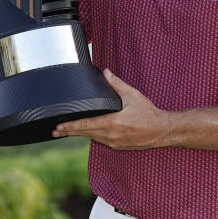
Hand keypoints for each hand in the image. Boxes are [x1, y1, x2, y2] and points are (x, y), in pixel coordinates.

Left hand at [52, 69, 173, 149]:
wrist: (162, 130)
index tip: (57, 126)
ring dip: (81, 134)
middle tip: (55, 131)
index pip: (85, 126)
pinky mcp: (119, 146)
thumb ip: (117, 84)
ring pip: (93, 138)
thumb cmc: (148, 113)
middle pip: (84, 134)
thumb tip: (106, 72)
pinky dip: (94, 136)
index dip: (70, 126)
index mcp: (112, 123)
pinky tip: (91, 132)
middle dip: (69, 132)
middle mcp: (111, 136)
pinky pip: (102, 141)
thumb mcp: (132, 95)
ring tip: (69, 130)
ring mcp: (114, 143)